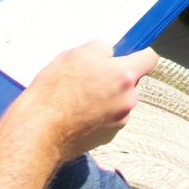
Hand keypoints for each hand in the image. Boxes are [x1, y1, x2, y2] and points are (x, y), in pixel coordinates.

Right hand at [0, 43, 158, 188]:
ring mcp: (119, 122)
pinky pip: (108, 120)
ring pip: (119, 102)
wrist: (39, 130)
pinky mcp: (107, 138)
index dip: (138, 54)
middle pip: (131, 82)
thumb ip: (100, 49)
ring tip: (78, 99)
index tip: (124, 56)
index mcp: (124, 76)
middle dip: (115, 79)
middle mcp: (128, 100)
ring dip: (107, 98)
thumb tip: (108, 54)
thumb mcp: (75, 54)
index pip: (149, 59)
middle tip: (89, 78)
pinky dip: (98, 116)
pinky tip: (77, 116)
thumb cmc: (55, 89)